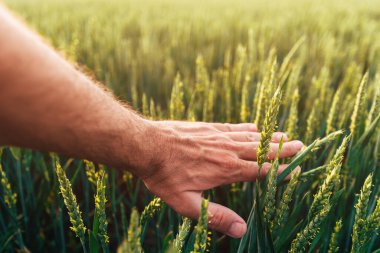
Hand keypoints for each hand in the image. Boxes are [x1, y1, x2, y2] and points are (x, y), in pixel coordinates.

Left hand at [138, 120, 302, 237]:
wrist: (146, 145)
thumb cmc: (164, 175)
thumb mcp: (186, 203)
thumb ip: (214, 216)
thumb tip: (241, 231)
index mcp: (226, 170)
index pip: (261, 171)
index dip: (280, 171)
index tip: (296, 170)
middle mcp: (227, 151)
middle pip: (262, 150)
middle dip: (283, 150)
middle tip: (302, 146)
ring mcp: (218, 136)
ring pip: (251, 137)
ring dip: (270, 138)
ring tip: (286, 136)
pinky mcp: (209, 127)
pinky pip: (234, 127)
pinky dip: (249, 129)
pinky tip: (255, 128)